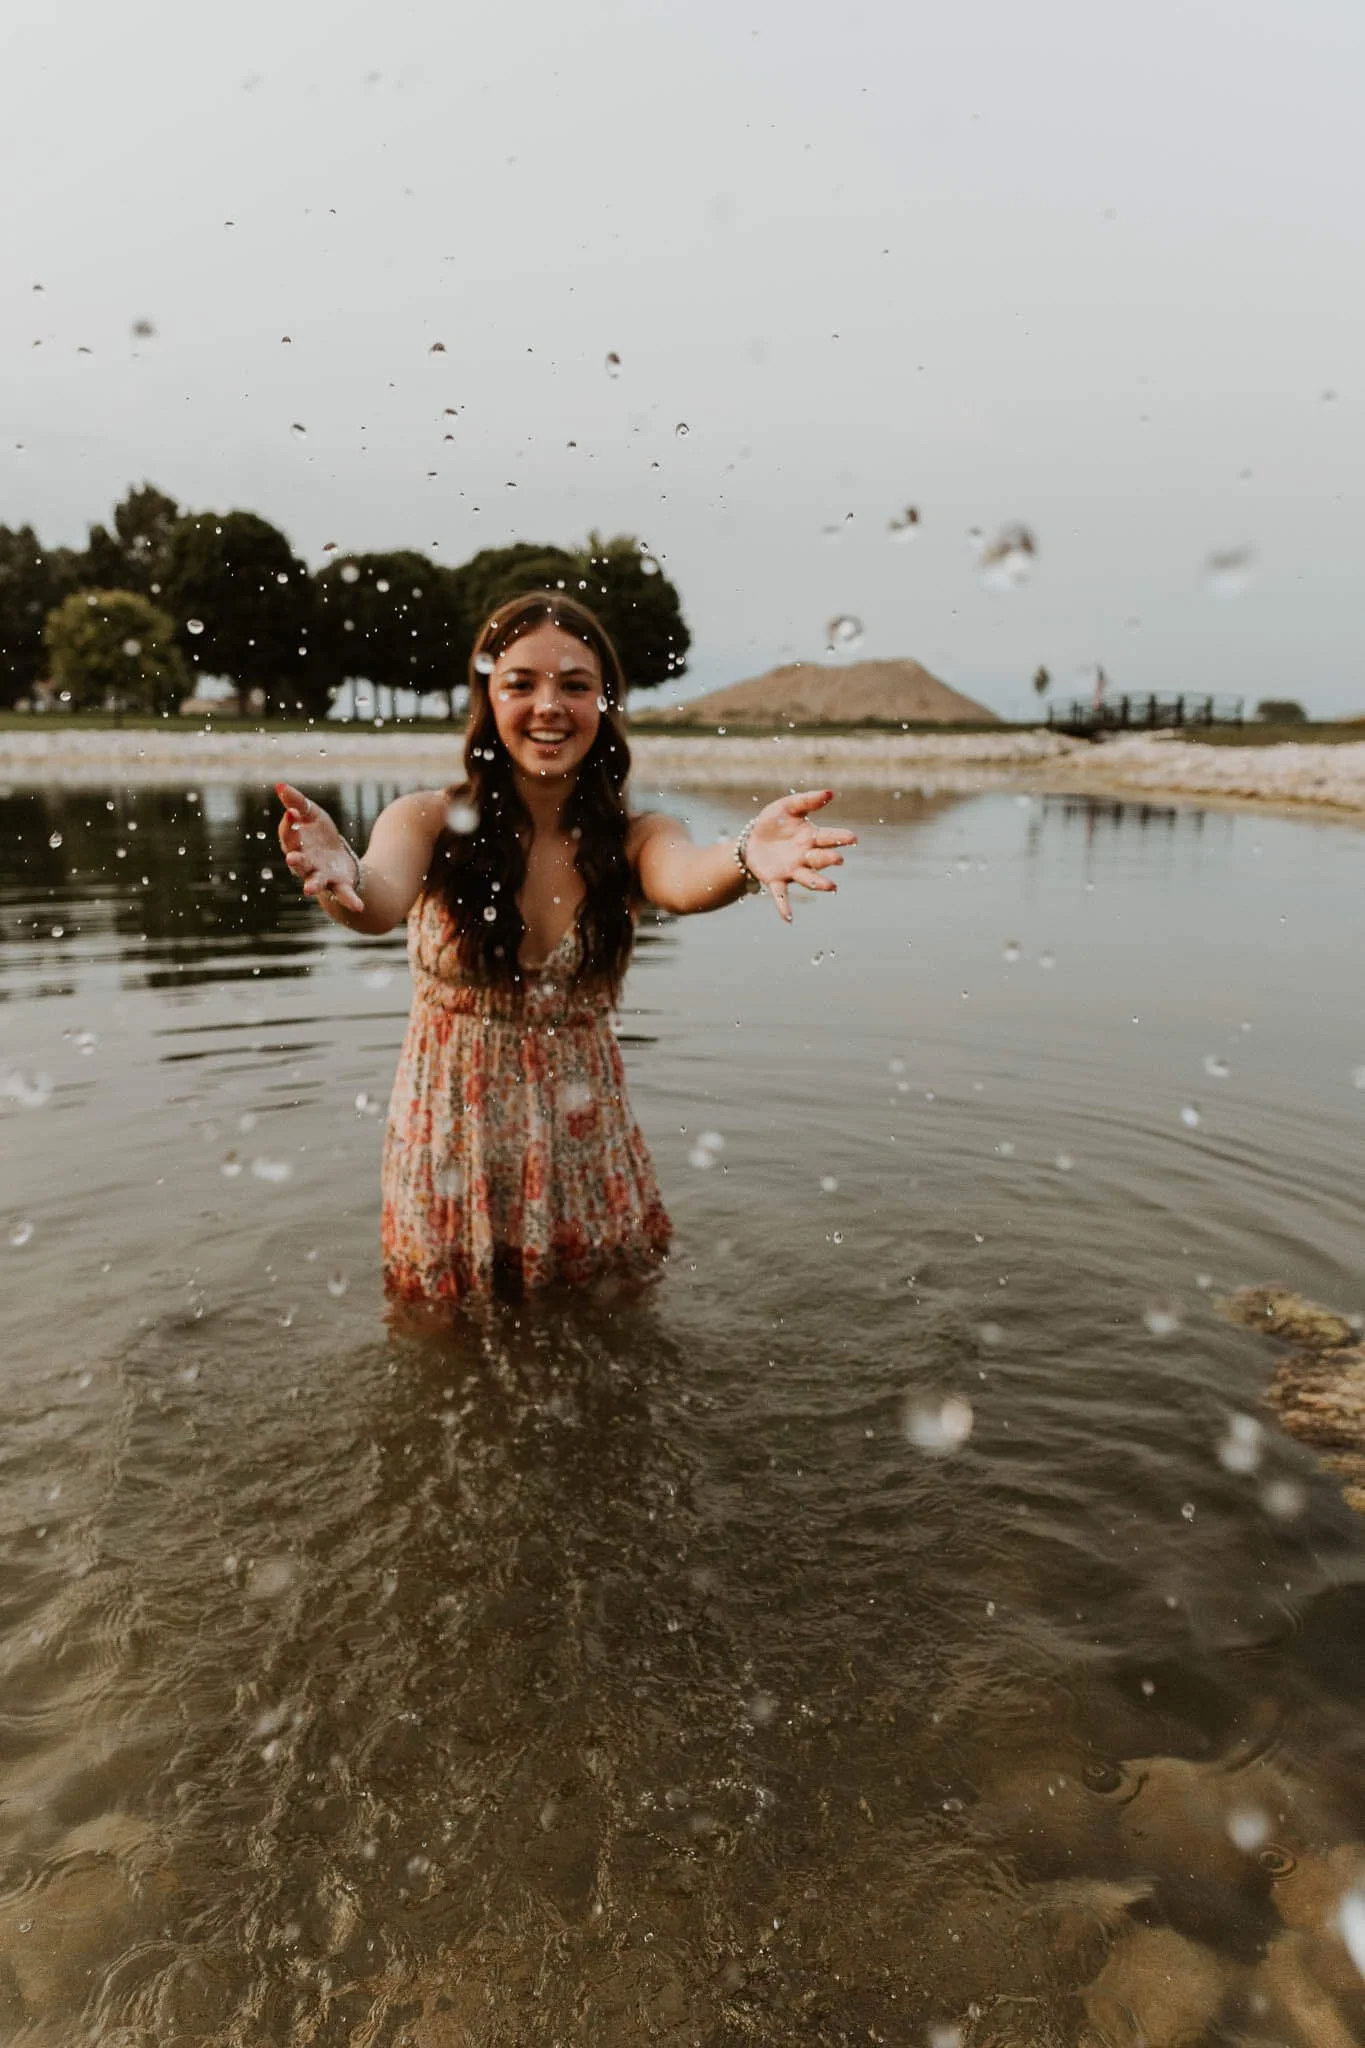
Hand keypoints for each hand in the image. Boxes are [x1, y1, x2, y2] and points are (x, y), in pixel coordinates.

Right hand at [275, 782, 363, 913]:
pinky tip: (359, 906)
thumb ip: (296, 802)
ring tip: (308, 889)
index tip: (292, 812)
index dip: (289, 825)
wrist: (338, 859)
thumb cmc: (319, 836)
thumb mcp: (311, 814)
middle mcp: (305, 863)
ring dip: (311, 885)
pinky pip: (344, 894)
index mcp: (296, 845)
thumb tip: (279, 785)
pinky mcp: (339, 885)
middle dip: (294, 860)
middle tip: (291, 857)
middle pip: (297, 862)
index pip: (288, 835)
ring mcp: (321, 876)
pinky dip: (350, 901)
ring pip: (314, 882)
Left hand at [743, 789, 856, 922]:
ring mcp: (792, 870)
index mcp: (811, 838)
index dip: (841, 838)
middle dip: (829, 859)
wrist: (751, 840)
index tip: (853, 838)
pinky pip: (781, 895)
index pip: (829, 838)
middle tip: (837, 859)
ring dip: (819, 883)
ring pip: (808, 878)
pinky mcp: (776, 880)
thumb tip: (830, 793)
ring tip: (831, 887)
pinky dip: (785, 907)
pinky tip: (788, 919)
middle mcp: (805, 856)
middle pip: (820, 859)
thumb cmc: (774, 822)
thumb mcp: (787, 807)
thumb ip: (807, 801)